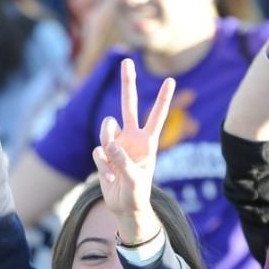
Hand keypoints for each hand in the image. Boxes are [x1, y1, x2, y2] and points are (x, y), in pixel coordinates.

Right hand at [91, 58, 174, 242]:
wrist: (125, 207)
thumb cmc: (137, 193)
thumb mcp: (134, 179)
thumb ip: (123, 160)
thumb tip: (109, 143)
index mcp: (147, 142)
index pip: (156, 116)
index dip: (162, 99)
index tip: (171, 79)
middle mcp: (131, 138)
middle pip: (128, 106)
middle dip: (128, 83)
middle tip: (127, 61)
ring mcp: (116, 145)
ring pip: (106, 129)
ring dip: (106, 141)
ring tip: (112, 160)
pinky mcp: (103, 154)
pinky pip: (97, 153)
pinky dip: (102, 165)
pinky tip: (109, 177)